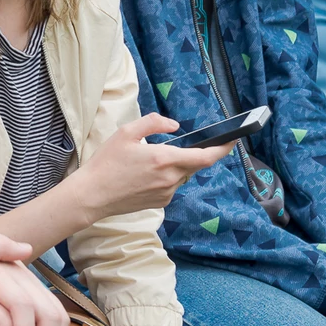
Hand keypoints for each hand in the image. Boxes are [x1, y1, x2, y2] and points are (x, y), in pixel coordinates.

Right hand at [72, 112, 233, 219]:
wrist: (92, 195)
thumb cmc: (106, 162)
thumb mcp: (126, 132)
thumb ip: (154, 123)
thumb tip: (175, 126)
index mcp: (164, 159)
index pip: (205, 156)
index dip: (223, 149)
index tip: (232, 141)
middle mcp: (170, 178)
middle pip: (195, 165)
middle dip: (193, 153)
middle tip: (177, 146)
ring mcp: (166, 193)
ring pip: (182, 175)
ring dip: (176, 166)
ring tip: (150, 161)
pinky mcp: (160, 202)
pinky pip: (171, 186)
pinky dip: (166, 177)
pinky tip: (144, 175)